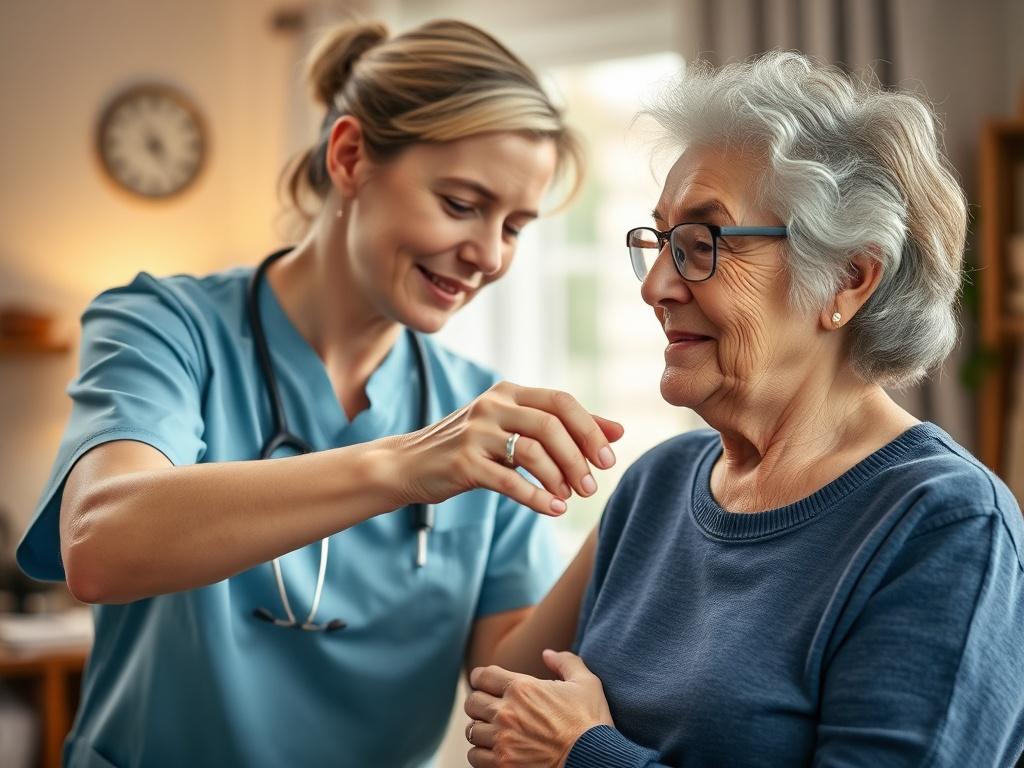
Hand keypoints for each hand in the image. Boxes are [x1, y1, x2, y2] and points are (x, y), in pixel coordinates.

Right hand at [387, 382, 623, 515]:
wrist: (409, 464)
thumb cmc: (471, 448)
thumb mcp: (514, 430)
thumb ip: (563, 428)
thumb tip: (619, 431)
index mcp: (509, 393)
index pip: (561, 401)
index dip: (590, 429)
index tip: (608, 459)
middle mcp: (493, 405)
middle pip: (551, 424)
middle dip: (579, 457)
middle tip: (592, 486)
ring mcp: (475, 432)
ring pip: (532, 451)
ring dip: (559, 478)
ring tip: (570, 498)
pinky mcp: (463, 462)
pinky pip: (509, 481)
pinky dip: (536, 497)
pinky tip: (553, 510)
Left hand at [463, 649, 613, 766]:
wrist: (595, 761)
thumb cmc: (591, 722)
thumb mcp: (586, 683)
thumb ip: (565, 662)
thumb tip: (547, 653)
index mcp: (522, 688)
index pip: (482, 676)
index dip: (481, 678)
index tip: (484, 683)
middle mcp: (506, 713)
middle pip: (472, 703)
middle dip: (480, 704)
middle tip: (491, 709)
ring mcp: (502, 741)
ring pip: (471, 731)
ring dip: (481, 730)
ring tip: (494, 732)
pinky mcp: (503, 765)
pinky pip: (475, 757)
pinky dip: (481, 754)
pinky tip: (495, 751)